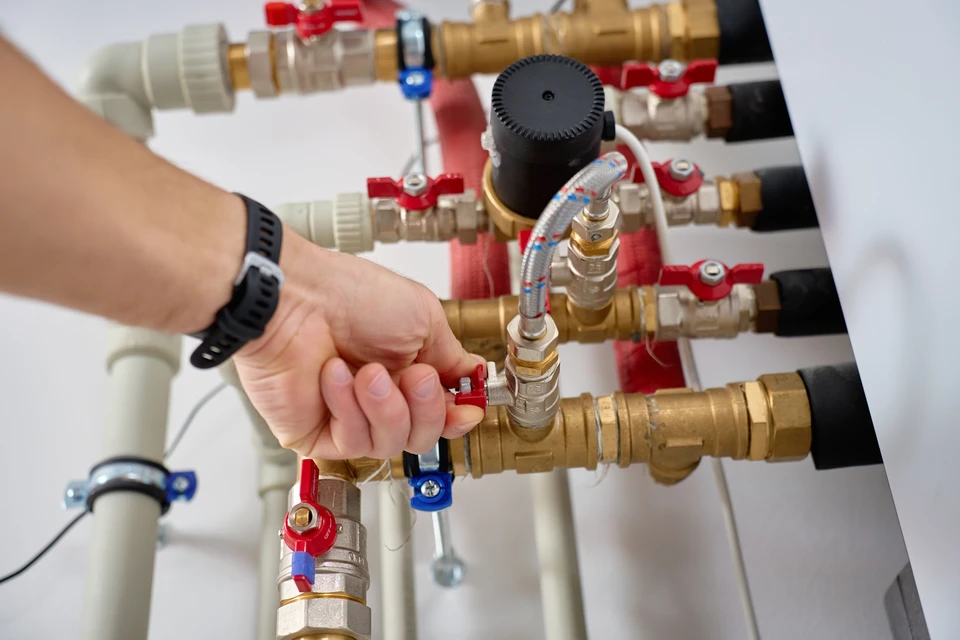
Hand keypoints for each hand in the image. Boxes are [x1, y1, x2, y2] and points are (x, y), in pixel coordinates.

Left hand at [233, 231, 484, 459]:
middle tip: (414, 376)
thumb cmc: (351, 295)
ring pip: (391, 444)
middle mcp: (378, 398)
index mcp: (405, 370)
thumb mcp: (424, 317)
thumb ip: (451, 357)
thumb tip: (472, 378)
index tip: (469, 407)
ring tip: (368, 372)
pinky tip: (336, 375)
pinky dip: (349, 407)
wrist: (296, 298)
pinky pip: (353, 442)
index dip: (457, 417)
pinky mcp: (317, 435)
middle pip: (422, 437)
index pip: (441, 414)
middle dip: (425, 409)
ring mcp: (348, 418)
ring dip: (385, 406)